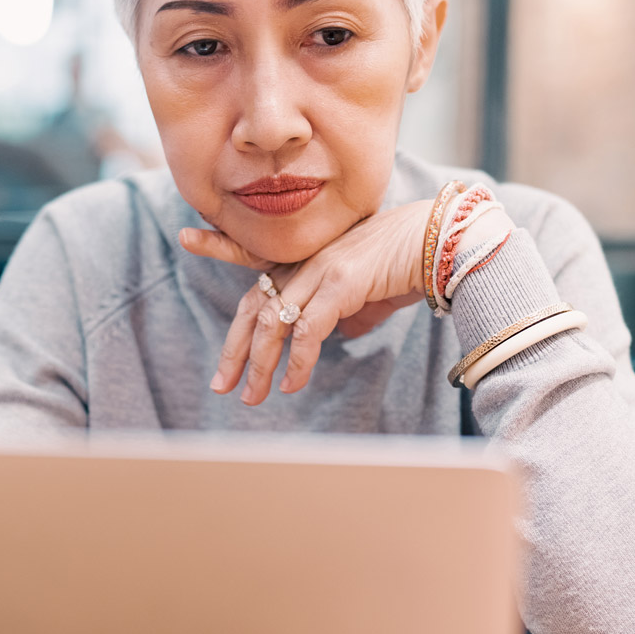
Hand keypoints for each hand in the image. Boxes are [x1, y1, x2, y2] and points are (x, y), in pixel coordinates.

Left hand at [179, 200, 431, 406]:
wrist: (446, 241)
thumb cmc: (410, 264)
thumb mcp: (369, 290)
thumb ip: (349, 310)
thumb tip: (341, 333)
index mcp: (308, 257)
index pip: (254, 257)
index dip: (220, 246)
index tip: (188, 238)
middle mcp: (307, 260)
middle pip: (254, 304)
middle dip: (233, 347)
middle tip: (220, 383)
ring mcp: (321, 268)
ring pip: (273, 321)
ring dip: (259, 364)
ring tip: (252, 396)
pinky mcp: (341, 282)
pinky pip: (307, 330)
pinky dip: (297, 361)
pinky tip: (293, 384)